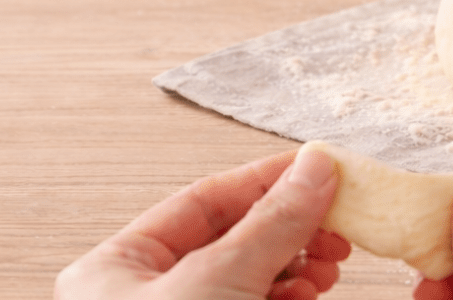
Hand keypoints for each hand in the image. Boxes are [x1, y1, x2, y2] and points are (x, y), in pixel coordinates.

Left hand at [56, 147, 349, 299]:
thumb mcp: (217, 283)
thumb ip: (269, 224)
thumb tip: (315, 167)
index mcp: (115, 269)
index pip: (202, 201)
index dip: (266, 180)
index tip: (320, 169)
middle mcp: (142, 297)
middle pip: (230, 239)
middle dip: (290, 229)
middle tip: (337, 221)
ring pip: (247, 278)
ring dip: (297, 266)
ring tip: (330, 262)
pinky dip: (289, 297)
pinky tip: (311, 292)